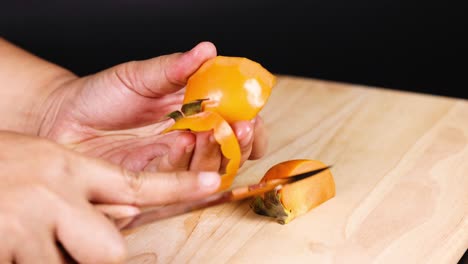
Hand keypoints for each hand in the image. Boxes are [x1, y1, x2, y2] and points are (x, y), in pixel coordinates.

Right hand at [0, 131, 219, 262]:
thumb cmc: (1, 167)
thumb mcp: (46, 165)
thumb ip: (86, 192)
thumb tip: (128, 214)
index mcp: (68, 168)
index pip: (138, 183)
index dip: (180, 186)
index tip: (216, 183)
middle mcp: (53, 194)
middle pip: (111, 251)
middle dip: (100, 259)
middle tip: (72, 245)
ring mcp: (24, 224)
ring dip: (54, 263)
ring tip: (27, 241)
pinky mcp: (0, 249)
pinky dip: (25, 263)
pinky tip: (11, 244)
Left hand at [39, 42, 267, 173]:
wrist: (62, 119)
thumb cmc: (101, 94)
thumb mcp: (139, 76)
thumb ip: (174, 68)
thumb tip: (207, 50)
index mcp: (194, 111)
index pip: (235, 122)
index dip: (250, 124)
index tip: (252, 117)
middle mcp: (190, 138)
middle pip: (230, 150)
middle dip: (241, 142)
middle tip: (239, 129)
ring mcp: (173, 161)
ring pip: (210, 169)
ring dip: (217, 154)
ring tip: (208, 133)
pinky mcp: (153, 180)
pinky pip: (179, 181)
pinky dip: (186, 165)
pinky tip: (181, 144)